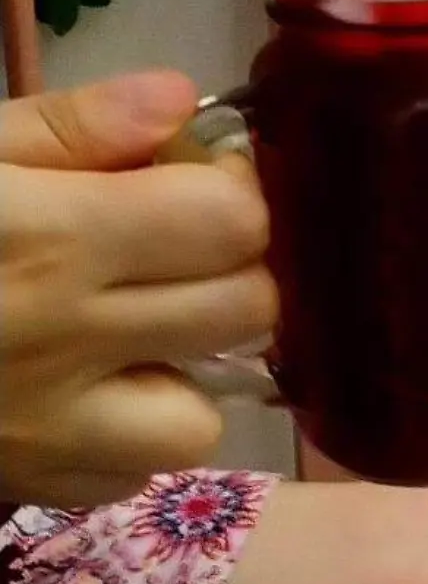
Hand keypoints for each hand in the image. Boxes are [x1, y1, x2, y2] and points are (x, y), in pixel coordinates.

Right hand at [0, 71, 274, 506]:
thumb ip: (66, 130)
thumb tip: (177, 99)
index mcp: (54, 240)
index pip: (232, 220)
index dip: (227, 190)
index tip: (185, 176)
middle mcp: (69, 340)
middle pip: (246, 309)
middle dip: (226, 268)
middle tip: (165, 246)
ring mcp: (48, 429)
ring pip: (203, 412)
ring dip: (183, 366)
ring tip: (122, 329)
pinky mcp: (24, 484)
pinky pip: (132, 473)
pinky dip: (128, 435)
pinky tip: (80, 391)